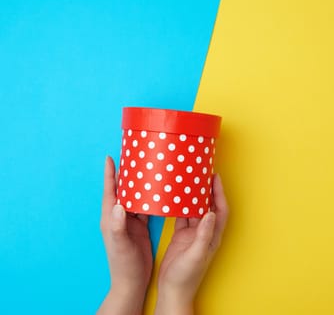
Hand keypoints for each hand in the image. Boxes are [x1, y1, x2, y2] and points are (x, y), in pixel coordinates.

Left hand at [97, 156, 152, 314]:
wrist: (131, 281)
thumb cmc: (123, 264)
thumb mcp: (120, 244)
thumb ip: (117, 226)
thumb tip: (119, 205)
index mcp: (111, 218)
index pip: (109, 191)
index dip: (109, 175)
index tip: (109, 158)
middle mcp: (119, 216)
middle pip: (121, 190)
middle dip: (124, 174)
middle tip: (131, 158)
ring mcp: (129, 221)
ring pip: (133, 197)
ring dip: (137, 185)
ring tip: (144, 170)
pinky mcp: (139, 227)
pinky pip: (143, 207)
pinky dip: (148, 198)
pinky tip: (155, 192)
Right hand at [155, 174, 228, 314]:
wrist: (172, 290)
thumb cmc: (186, 277)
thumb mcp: (195, 255)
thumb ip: (203, 235)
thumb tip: (211, 214)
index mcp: (212, 237)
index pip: (220, 210)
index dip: (220, 194)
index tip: (216, 177)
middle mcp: (204, 233)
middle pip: (209, 207)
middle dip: (207, 191)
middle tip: (202, 174)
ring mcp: (192, 234)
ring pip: (195, 210)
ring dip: (193, 197)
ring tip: (189, 182)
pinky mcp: (181, 237)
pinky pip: (182, 217)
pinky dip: (180, 207)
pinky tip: (175, 198)